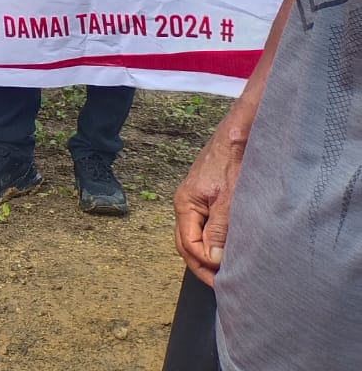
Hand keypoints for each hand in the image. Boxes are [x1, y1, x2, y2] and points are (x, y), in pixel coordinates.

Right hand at [174, 126, 245, 286]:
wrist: (237, 135)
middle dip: (200, 266)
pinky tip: (224, 250)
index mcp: (185, 204)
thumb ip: (219, 229)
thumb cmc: (232, 162)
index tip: (223, 277)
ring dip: (204, 256)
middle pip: (185, 243)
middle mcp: (185, 204)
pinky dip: (209, 242)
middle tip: (220, 286)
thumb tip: (214, 257)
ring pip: (192, 236)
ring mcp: (195, 201)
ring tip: (222, 274)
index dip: (204, 263)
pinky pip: (201, 227)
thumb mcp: (229, 199)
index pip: (187, 244)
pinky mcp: (206, 198)